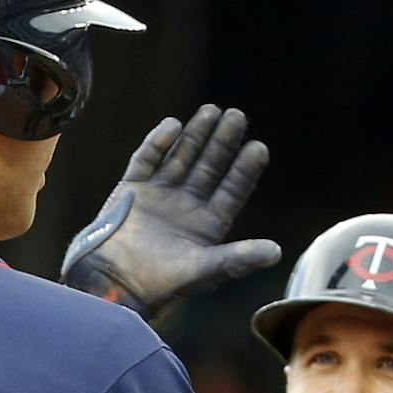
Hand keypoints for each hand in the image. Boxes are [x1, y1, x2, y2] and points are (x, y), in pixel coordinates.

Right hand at [61, 104, 278, 315]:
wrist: (114, 281)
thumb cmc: (161, 281)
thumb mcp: (205, 268)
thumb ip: (239, 257)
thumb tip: (277, 252)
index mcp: (207, 224)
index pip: (232, 189)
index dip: (245, 169)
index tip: (259, 147)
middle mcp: (185, 205)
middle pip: (209, 166)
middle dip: (223, 141)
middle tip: (238, 116)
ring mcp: (159, 194)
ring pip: (181, 156)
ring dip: (196, 135)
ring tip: (212, 110)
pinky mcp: (133, 189)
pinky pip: (147, 159)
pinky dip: (159, 143)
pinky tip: (174, 125)